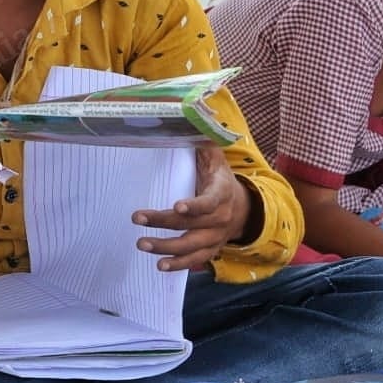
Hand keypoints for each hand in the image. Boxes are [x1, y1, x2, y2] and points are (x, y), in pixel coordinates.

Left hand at [131, 146, 251, 271]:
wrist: (245, 208)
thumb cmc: (220, 178)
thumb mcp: (215, 158)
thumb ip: (201, 142)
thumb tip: (186, 116)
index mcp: (222, 193)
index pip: (210, 201)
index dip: (195, 205)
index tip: (177, 206)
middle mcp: (221, 218)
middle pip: (192, 225)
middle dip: (164, 223)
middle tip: (138, 218)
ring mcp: (216, 237)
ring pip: (192, 246)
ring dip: (167, 248)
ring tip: (142, 244)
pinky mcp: (211, 249)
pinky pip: (196, 260)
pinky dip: (179, 265)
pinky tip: (160, 266)